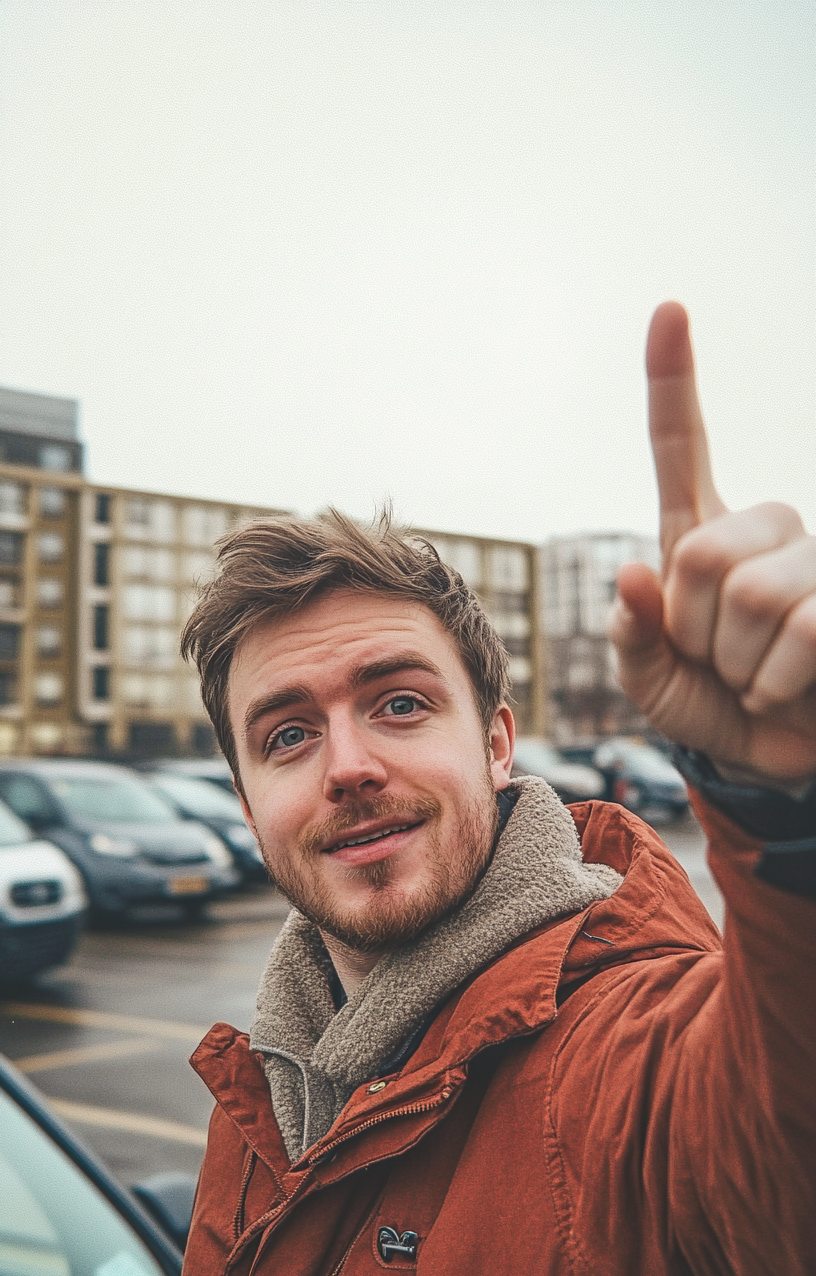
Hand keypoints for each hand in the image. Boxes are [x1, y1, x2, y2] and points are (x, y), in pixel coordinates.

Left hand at [608, 302, 815, 784]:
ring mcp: (813, 559)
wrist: (768, 754)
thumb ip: (632, 635)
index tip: (669, 309)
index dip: (674, 381)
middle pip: (702, 554)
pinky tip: (785, 688)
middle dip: (694, 630)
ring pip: (755, 593)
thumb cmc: (707, 703)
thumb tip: (632, 575)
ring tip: (753, 677)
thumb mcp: (649, 679)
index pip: (681, 446)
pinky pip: (804, 627)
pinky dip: (776, 680)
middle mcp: (763, 530)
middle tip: (716, 661)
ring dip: (738, 663)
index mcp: (699, 533)